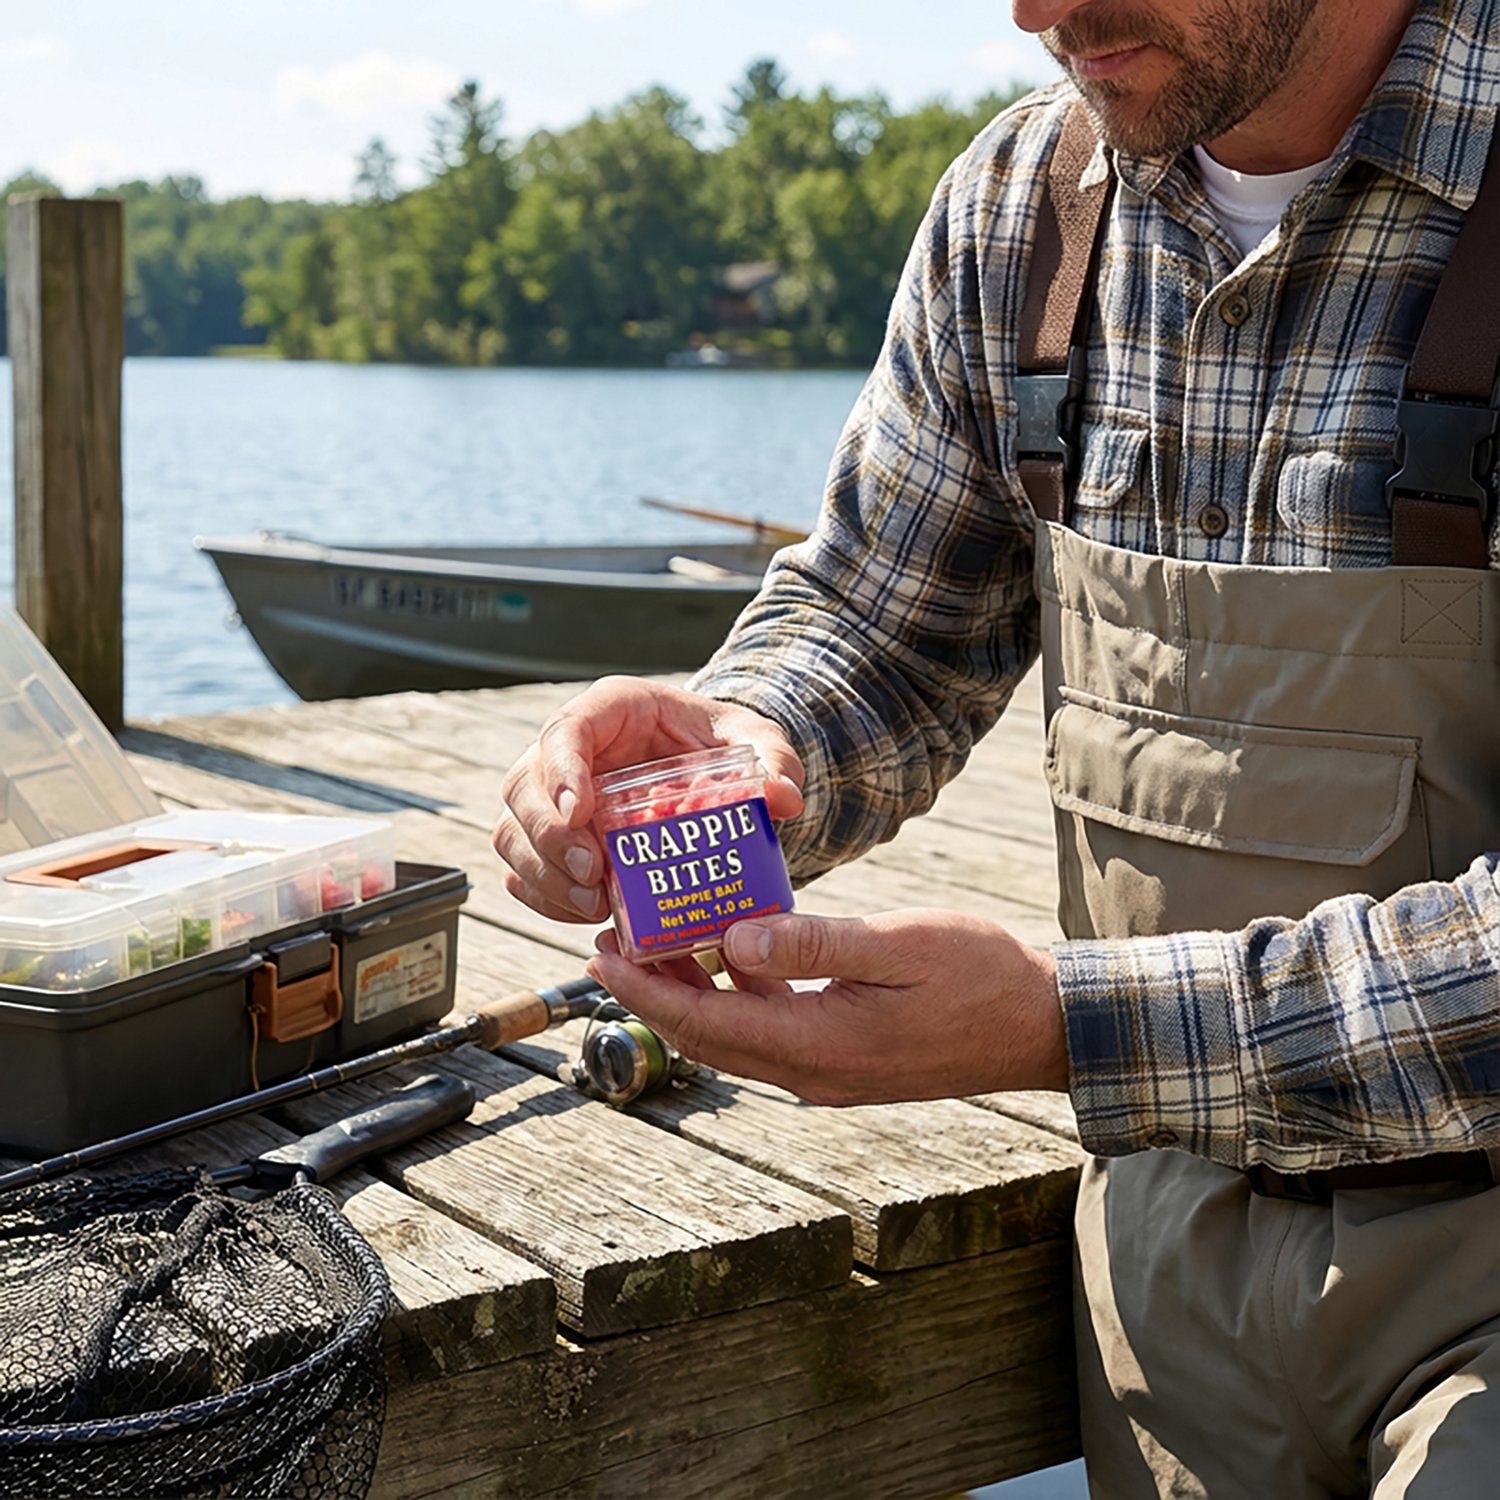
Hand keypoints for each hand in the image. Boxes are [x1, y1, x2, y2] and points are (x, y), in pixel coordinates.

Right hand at [492, 676, 803, 923]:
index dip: (561, 772)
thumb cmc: (720, 743)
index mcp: (610, 710)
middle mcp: (569, 749)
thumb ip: (774, 760)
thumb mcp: (755, 741)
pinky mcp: (552, 838)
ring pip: (513, 832)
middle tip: (594, 875)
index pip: (565, 730)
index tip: (579, 812)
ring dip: (544, 875)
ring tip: (594, 904)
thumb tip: (782, 797)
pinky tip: (585, 913)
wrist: (706, 764)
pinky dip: (544, 896)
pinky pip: (523, 869)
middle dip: (549, 838)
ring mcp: (552, 795)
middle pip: (525, 787)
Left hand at [585, 908, 1066, 1105]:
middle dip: (653, 992)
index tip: (598, 957)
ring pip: (737, 1035)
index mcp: (818, 1047)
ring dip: (694, 993)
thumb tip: (732, 940)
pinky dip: (742, 994)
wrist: (1042, 1026)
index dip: (644, 991)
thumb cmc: (980, 976)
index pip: (705, 1025)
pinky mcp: (846, 1060)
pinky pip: (773, 1031)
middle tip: (609, 944)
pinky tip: (736, 951)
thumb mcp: (897, 945)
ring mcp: (830, 1073)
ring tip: (659, 940)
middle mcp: (813, 1073)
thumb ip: (813, 944)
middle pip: (709, 1037)